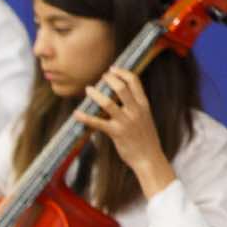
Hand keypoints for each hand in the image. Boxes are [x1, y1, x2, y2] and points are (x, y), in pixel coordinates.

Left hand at [77, 66, 173, 197]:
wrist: (149, 158)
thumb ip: (136, 107)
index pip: (135, 81)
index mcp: (144, 105)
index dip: (122, 72)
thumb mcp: (145, 118)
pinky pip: (97, 123)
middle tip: (101, 77)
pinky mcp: (116, 133)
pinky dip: (85, 117)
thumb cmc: (146, 139)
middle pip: (121, 87)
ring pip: (108, 103)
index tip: (113, 69)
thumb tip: (123, 97)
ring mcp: (125, 122)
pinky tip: (76, 114)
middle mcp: (135, 111)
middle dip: (109, 79)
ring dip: (95, 94)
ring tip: (88, 89)